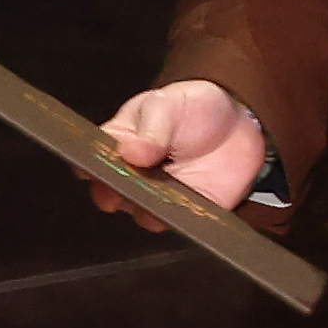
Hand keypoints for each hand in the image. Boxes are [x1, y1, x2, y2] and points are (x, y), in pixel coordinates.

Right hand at [87, 80, 270, 227]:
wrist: (237, 124)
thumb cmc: (193, 108)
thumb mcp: (169, 104)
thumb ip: (151, 126)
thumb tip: (130, 151)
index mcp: (117, 146)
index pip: (91, 162)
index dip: (90, 167)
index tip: (94, 167)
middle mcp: (130, 178)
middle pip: (110, 194)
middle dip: (119, 189)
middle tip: (135, 176)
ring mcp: (155, 199)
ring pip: (141, 213)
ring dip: (151, 205)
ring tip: (166, 187)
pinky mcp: (184, 214)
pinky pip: (175, 224)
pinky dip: (179, 217)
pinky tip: (187, 202)